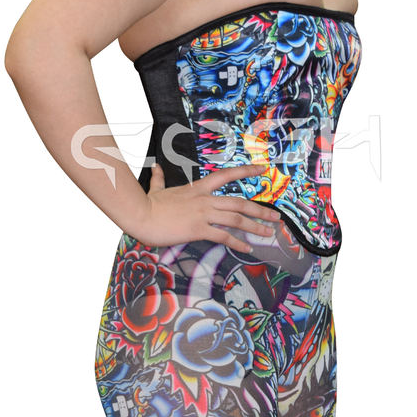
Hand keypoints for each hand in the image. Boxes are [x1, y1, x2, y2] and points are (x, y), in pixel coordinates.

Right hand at [131, 162, 280, 252]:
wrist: (140, 215)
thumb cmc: (146, 204)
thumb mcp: (156, 188)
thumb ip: (159, 179)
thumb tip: (155, 167)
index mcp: (197, 189)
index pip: (227, 175)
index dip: (246, 172)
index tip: (263, 170)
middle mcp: (205, 200)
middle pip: (240, 202)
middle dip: (261, 210)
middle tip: (276, 218)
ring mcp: (203, 214)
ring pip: (236, 219)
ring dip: (256, 227)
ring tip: (269, 235)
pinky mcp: (198, 230)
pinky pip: (224, 237)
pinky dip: (238, 243)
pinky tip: (249, 249)